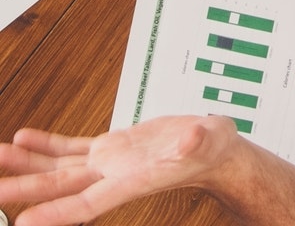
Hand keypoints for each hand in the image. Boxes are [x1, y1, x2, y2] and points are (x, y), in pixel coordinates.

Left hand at [0, 117, 238, 223]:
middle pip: (60, 188)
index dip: (55, 214)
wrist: (210, 148)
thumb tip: (192, 136)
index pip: (86, 203)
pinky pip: (70, 149)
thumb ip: (198, 139)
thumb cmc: (212, 147)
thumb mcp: (209, 139)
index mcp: (132, 180)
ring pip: (58, 169)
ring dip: (27, 165)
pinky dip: (47, 145)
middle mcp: (112, 176)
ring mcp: (107, 163)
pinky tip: (26, 139)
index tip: (23, 222)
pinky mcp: (109, 148)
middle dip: (24, 190)